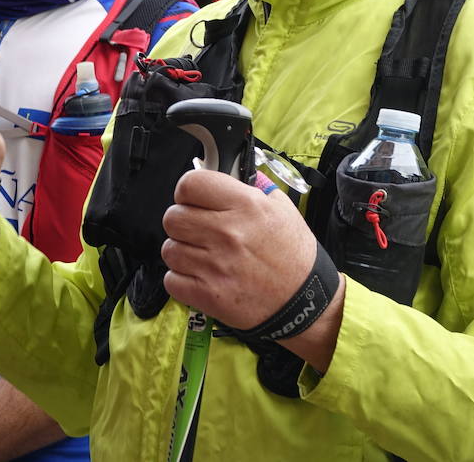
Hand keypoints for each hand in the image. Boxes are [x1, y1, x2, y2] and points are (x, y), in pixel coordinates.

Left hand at [161, 170, 317, 329]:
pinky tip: (200, 275)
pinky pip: (171, 279)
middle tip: (198, 229)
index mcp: (246, 206)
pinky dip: (181, 278)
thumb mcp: (282, 208)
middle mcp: (227, 233)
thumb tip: (226, 171)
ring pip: (169, 249)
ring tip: (202, 255)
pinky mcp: (207, 295)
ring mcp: (215, 266)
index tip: (194, 199)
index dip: (188, 191)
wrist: (303, 301)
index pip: (190, 185)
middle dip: (182, 221)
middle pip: (172, 217)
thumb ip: (253, 187)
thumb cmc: (293, 253)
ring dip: (182, 251)